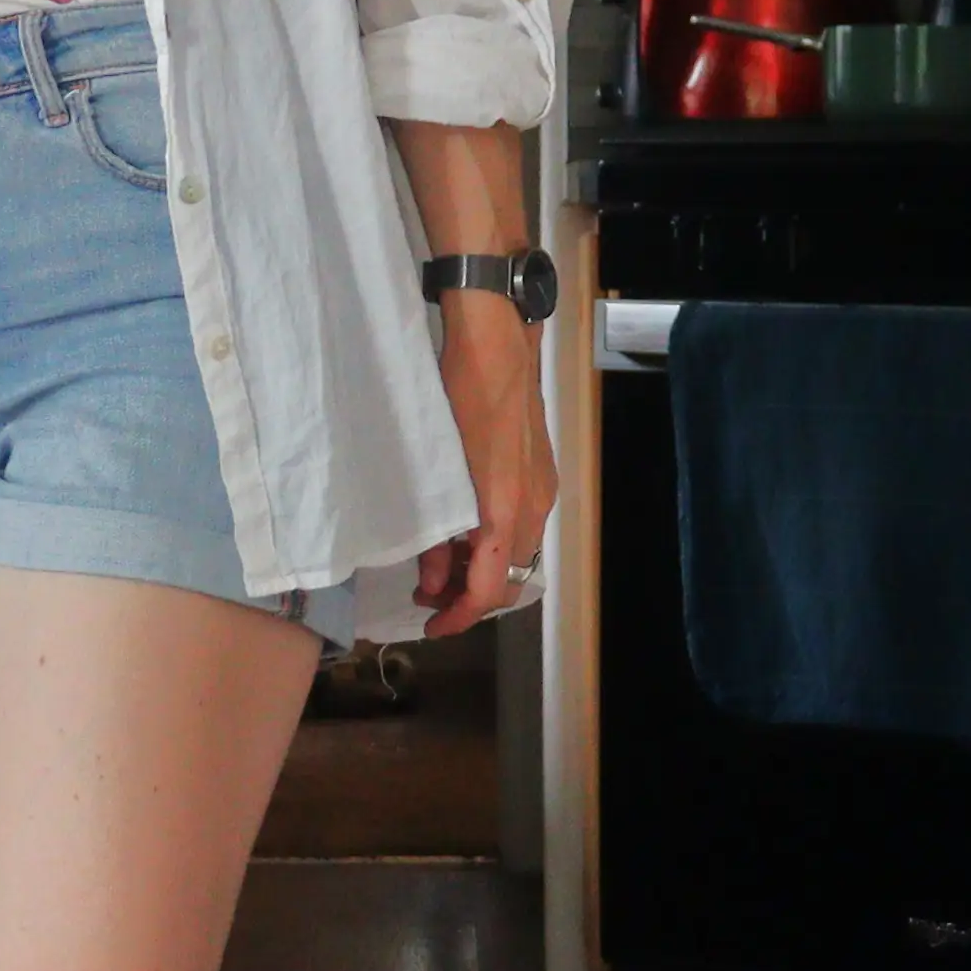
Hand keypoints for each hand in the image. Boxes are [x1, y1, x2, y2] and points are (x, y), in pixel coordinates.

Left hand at [410, 297, 555, 641]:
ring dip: (481, 570)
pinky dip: (492, 543)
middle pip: (511, 581)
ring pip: (516, 556)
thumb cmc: (456, 398)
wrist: (495, 344)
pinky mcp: (540, 475)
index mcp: (506, 512)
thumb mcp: (436, 470)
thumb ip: (436, 531)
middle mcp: (534, 509)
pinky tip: (462, 531)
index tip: (432, 626)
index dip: (460, 616)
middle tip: (428, 597)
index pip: (491, 590)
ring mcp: (542, 491)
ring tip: (439, 565)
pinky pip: (520, 529)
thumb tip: (433, 577)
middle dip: (470, 597)